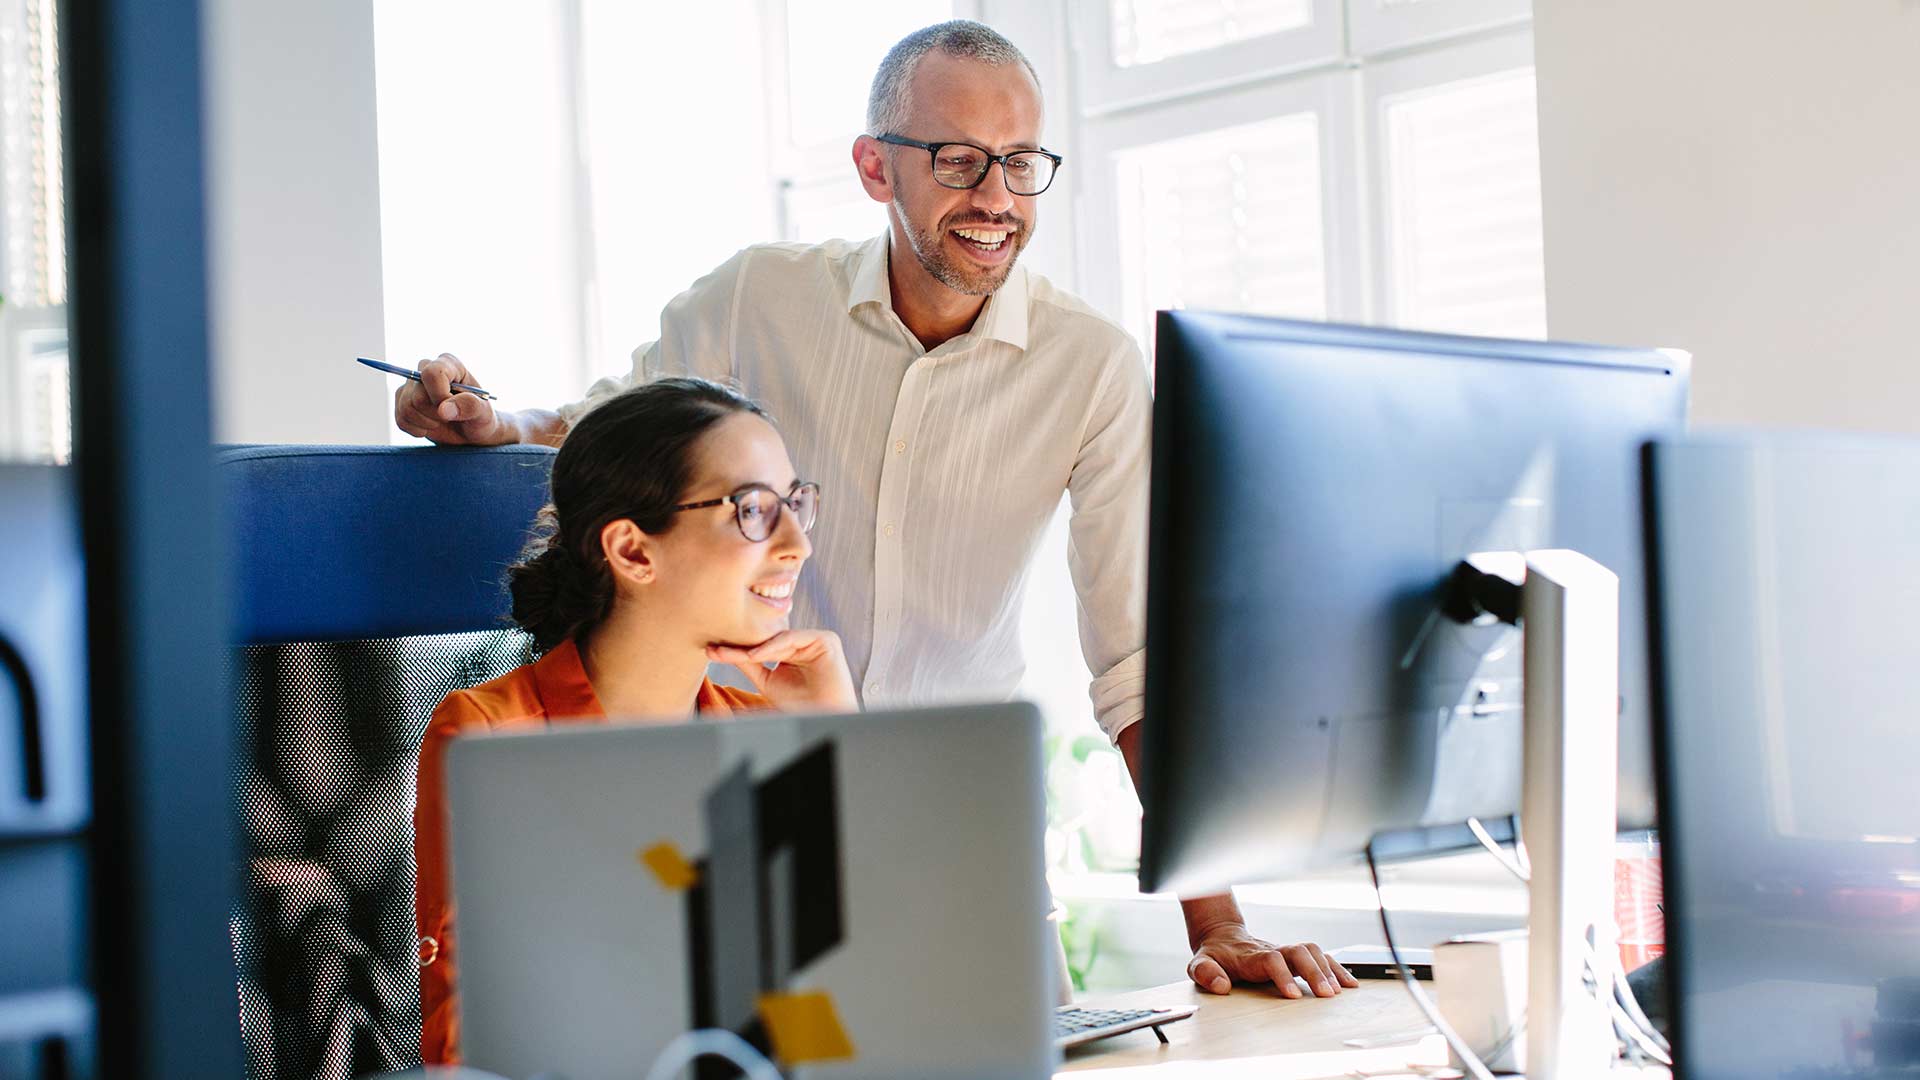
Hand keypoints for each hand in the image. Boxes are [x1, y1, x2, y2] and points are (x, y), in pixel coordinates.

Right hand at [394, 353, 516, 445]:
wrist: (471, 432)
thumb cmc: (480, 418)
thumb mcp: (483, 413)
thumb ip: (470, 406)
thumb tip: (443, 409)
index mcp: (449, 364)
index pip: (432, 373)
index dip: (440, 396)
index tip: (452, 409)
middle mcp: (426, 369)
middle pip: (417, 396)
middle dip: (436, 415)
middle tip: (451, 417)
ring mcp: (411, 385)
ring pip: (407, 408)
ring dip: (427, 423)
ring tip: (443, 421)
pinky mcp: (402, 401)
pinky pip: (401, 420)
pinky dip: (418, 430)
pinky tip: (431, 426)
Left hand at [706, 630, 857, 712]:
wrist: (823, 716)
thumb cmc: (800, 704)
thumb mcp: (767, 681)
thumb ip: (748, 664)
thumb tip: (721, 652)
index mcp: (792, 651)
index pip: (762, 646)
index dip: (737, 650)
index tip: (712, 652)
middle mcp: (804, 643)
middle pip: (769, 640)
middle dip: (742, 645)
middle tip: (715, 649)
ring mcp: (815, 640)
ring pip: (779, 637)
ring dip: (756, 647)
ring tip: (733, 655)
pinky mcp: (826, 639)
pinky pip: (794, 637)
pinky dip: (773, 646)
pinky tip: (755, 655)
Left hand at [1186, 924, 1358, 998]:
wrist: (1222, 937)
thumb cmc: (1214, 955)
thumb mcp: (1199, 964)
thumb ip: (1205, 973)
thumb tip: (1220, 986)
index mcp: (1251, 956)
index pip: (1271, 960)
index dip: (1283, 975)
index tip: (1293, 996)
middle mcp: (1273, 950)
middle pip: (1299, 952)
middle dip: (1314, 973)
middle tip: (1326, 995)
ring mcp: (1285, 951)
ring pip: (1312, 951)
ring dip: (1328, 970)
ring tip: (1338, 992)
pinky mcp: (1294, 956)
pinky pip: (1320, 957)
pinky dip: (1336, 968)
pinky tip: (1349, 983)